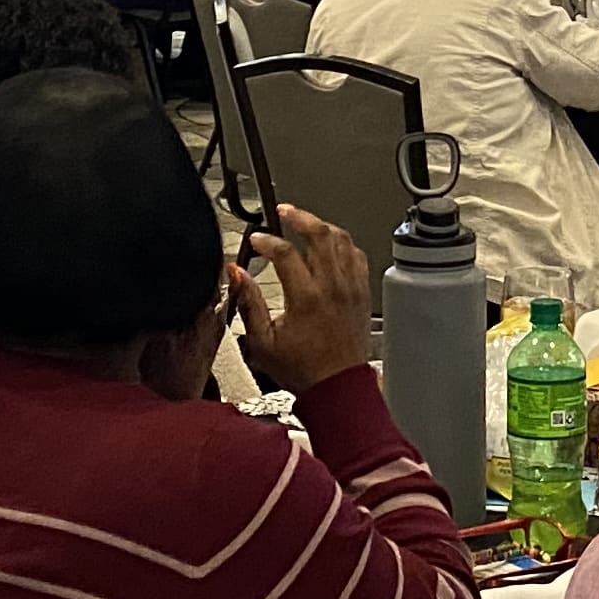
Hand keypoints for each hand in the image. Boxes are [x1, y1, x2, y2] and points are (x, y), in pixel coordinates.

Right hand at [229, 207, 373, 393]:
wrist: (337, 387)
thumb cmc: (302, 369)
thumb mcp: (262, 342)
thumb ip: (247, 303)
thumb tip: (236, 274)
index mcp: (306, 298)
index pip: (285, 253)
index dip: (267, 241)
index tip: (256, 240)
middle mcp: (332, 288)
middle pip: (320, 234)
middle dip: (299, 216)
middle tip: (284, 211)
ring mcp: (350, 288)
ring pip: (342, 239)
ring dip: (322, 225)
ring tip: (306, 221)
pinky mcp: (362, 293)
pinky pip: (357, 255)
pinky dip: (343, 243)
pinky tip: (332, 244)